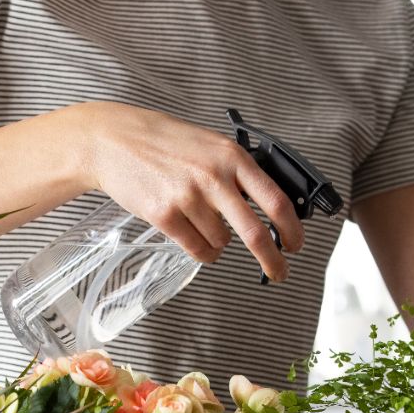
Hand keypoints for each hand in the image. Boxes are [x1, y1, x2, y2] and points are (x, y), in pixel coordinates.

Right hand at [71, 102, 303, 280]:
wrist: (116, 141)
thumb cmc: (165, 143)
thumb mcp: (211, 145)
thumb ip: (238, 172)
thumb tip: (269, 207)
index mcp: (232, 157)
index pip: (275, 199)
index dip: (292, 228)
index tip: (296, 244)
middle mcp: (214, 177)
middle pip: (255, 232)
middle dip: (273, 259)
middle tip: (280, 271)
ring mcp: (188, 197)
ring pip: (222, 242)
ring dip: (220, 243)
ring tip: (204, 223)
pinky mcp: (164, 215)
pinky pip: (197, 249)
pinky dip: (203, 251)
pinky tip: (196, 237)